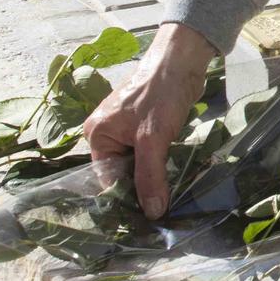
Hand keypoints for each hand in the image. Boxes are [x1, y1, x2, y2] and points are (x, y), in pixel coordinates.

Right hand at [82, 22, 216, 218]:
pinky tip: (174, 179)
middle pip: (123, 173)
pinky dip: (161, 165)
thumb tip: (153, 213)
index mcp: (97, 135)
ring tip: (170, 202)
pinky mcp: (147, 127)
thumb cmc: (160, 94)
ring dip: (154, 178)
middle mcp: (108, 133)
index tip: (146, 220)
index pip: (107, 178)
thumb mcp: (152, 138)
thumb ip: (150, 176)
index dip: (126, 199)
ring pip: (139, 165)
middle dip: (142, 190)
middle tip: (162, 214)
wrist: (182, 60)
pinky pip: (150, 154)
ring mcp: (127, 130)